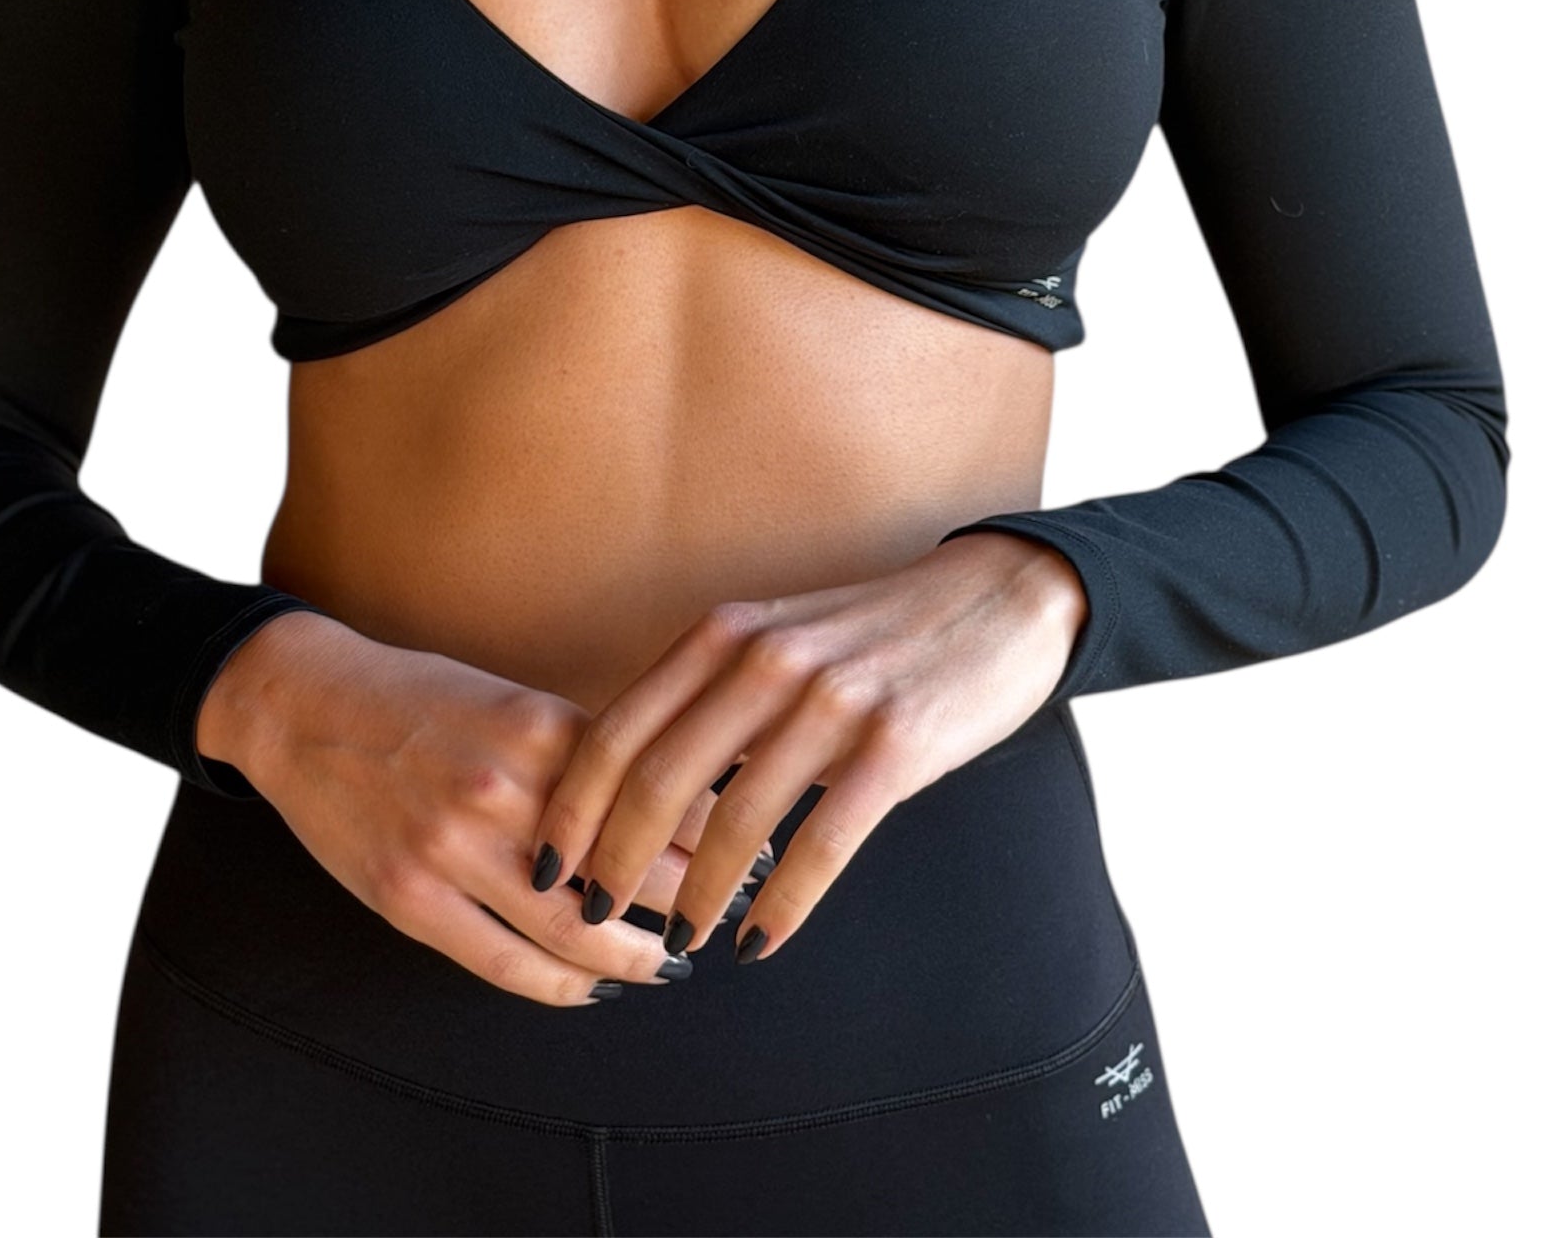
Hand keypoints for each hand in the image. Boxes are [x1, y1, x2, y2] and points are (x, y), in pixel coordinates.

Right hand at [196, 609, 738, 1006]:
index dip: (715, 829)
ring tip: (675, 959)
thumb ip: (585, 751)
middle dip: (694, 896)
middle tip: (735, 907)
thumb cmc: (420, 701)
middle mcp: (503, 788)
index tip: (753, 846)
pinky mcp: (411, 899)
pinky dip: (563, 985)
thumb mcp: (513, 703)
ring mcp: (452, 849)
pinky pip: (507, 964)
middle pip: (629, 866)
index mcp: (540, 728)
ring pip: (575, 930)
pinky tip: (595, 985)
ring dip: (639, 955)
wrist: (305, 705)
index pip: (656, 793)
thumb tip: (681, 796)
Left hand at [526, 530, 1087, 966]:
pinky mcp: (897, 743)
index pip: (619, 728)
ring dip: (698, 893)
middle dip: (616, 859)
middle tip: (594, 915)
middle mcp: (767, 659)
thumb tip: (637, 784)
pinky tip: (759, 942)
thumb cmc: (870, 635)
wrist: (996, 601)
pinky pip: (825, 839)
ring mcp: (833, 700)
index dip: (573, 804)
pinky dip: (783, 902)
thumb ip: (709, 695)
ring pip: (737, 817)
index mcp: (725, 634)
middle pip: (660, 777)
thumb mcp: (775, 639)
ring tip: (680, 941)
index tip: (548, 862)